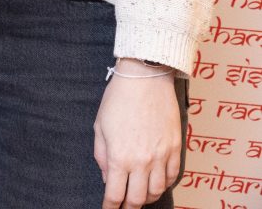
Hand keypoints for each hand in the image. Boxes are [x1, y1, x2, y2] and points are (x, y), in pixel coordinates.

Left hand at [94, 61, 180, 208]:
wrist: (145, 79)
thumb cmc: (118, 100)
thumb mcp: (100, 127)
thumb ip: (103, 156)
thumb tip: (108, 177)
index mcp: (120, 157)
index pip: (115, 194)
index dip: (111, 207)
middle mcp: (142, 161)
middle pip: (138, 198)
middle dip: (129, 206)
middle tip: (124, 206)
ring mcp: (162, 156)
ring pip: (157, 190)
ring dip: (147, 196)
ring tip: (139, 195)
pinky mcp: (176, 148)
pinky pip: (172, 176)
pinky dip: (164, 183)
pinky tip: (156, 182)